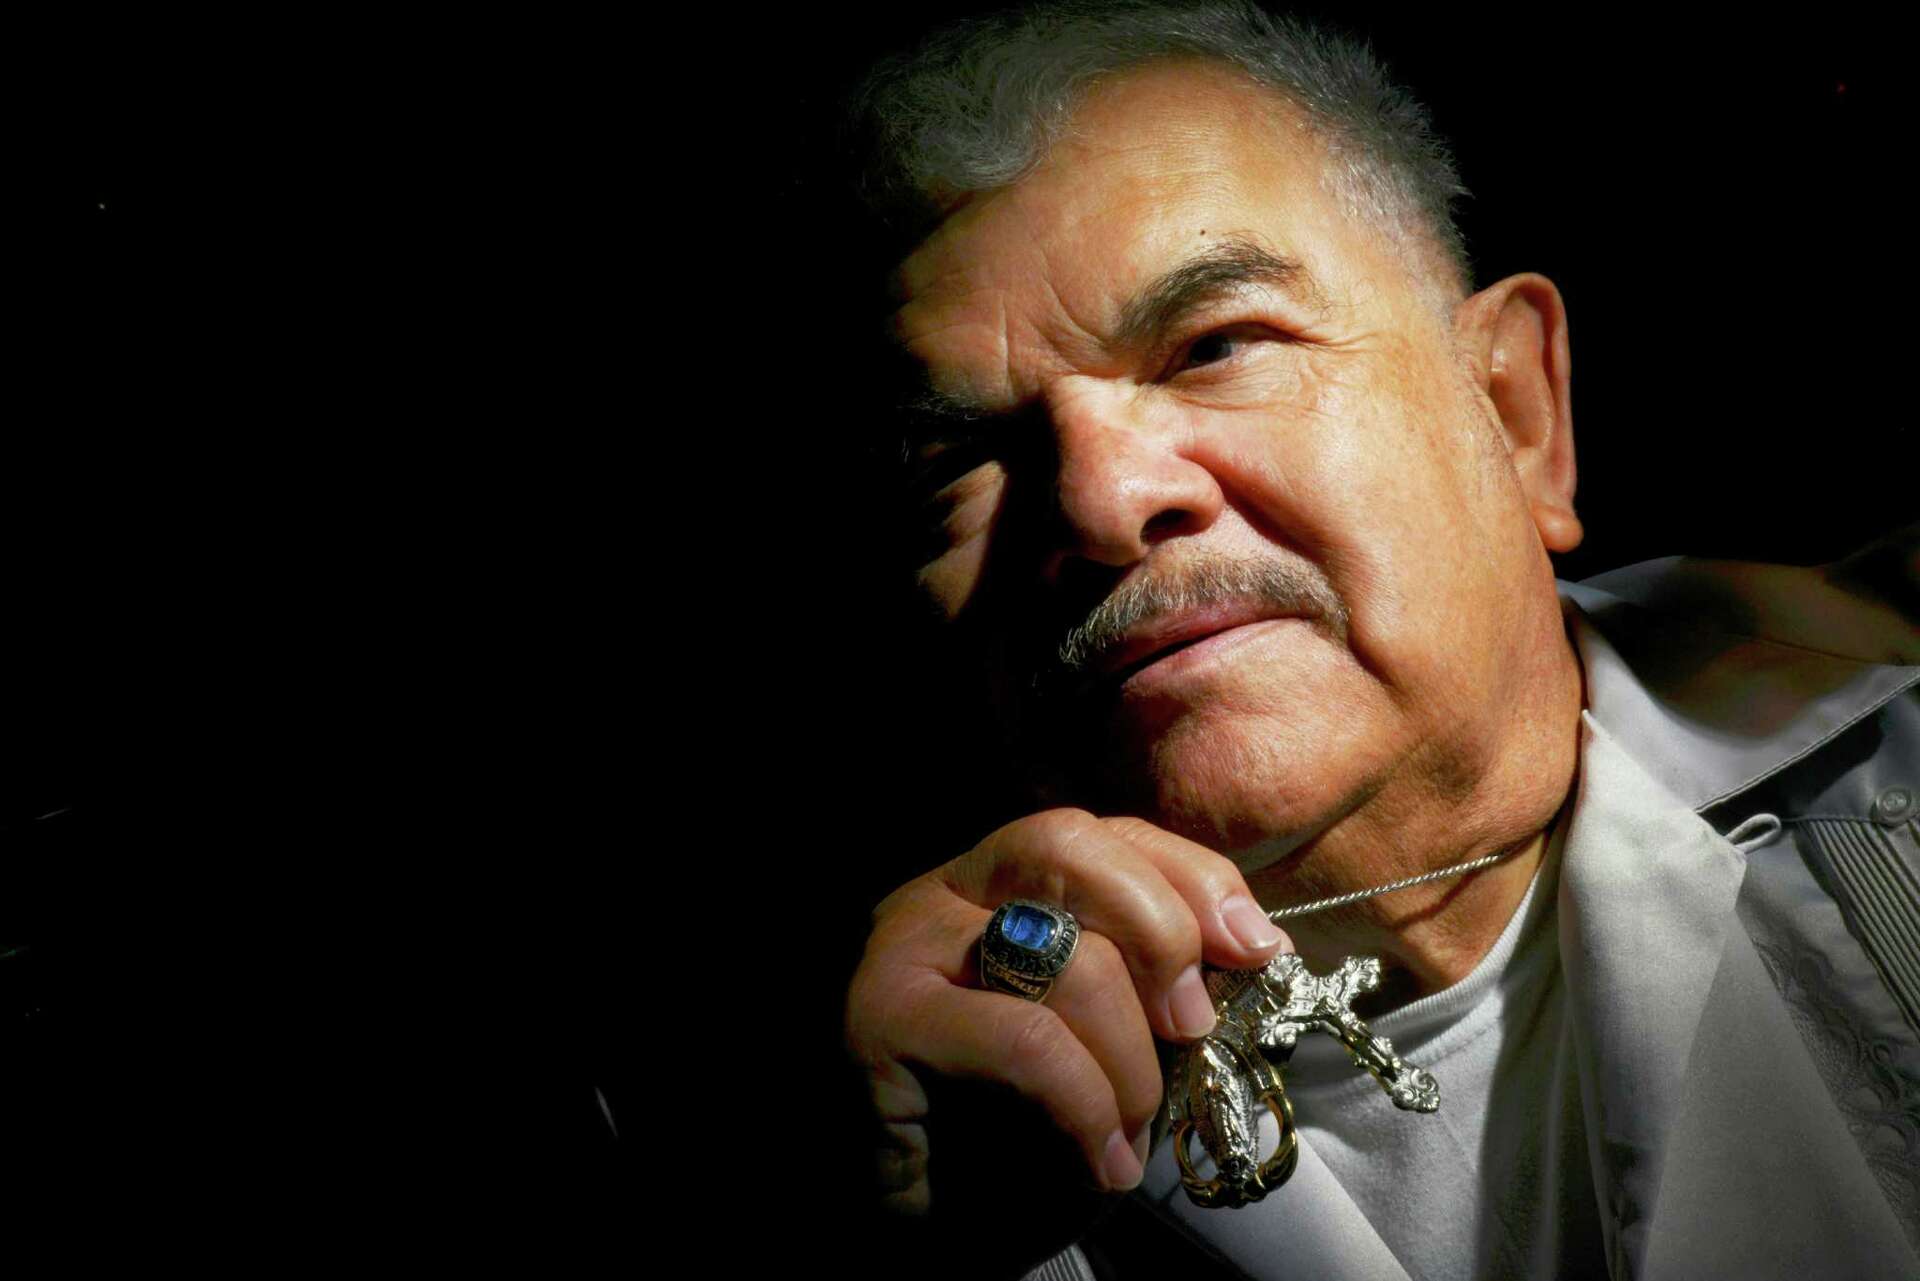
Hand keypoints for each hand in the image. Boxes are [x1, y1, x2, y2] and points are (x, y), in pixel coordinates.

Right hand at [843, 808, 1291, 1270]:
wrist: (924, 1222)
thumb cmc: (1013, 1134)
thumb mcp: (1100, 1039)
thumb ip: (1150, 981)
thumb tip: (1253, 946)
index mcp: (995, 882)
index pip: (1103, 833)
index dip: (1191, 876)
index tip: (1257, 949)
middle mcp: (942, 892)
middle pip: (1069, 846)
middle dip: (1162, 931)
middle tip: (1193, 1026)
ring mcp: (906, 949)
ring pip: (1064, 956)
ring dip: (1130, 1060)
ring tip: (1132, 1135)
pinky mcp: (883, 1019)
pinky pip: (1028, 1040)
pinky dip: (1087, 1104)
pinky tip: (1102, 1161)